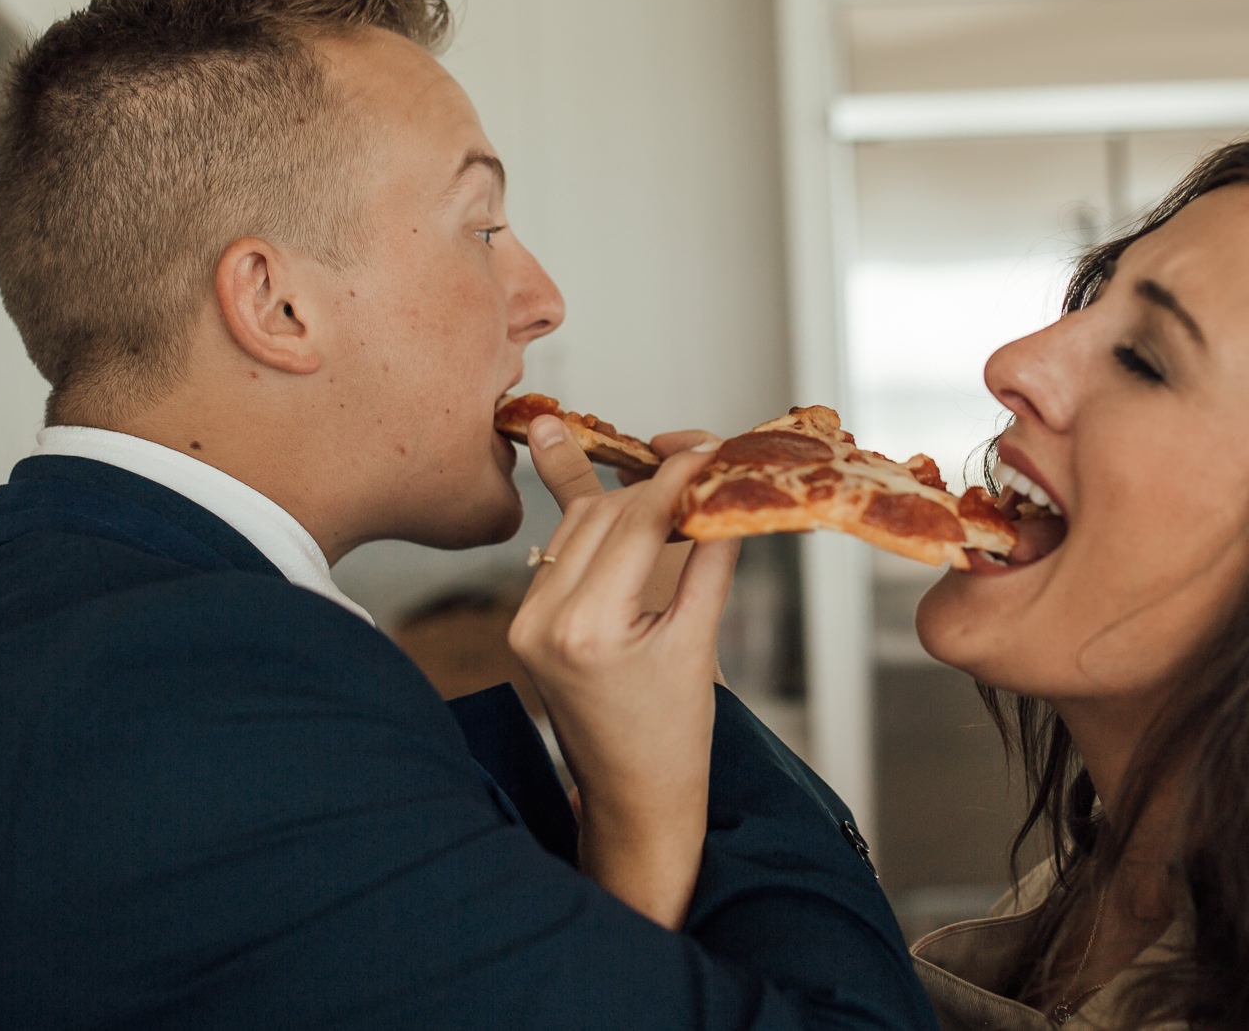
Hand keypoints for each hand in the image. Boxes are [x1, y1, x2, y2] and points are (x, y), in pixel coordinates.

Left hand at [508, 415, 738, 928]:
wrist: (634, 798)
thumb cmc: (675, 736)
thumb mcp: (700, 640)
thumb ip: (709, 557)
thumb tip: (723, 491)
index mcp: (588, 628)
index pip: (637, 519)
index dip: (678, 475)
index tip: (713, 449)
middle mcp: (542, 620)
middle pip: (604, 512)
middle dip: (655, 483)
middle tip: (704, 462)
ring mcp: (525, 622)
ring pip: (578, 523)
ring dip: (626, 499)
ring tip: (673, 481)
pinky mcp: (525, 624)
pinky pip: (562, 552)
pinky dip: (600, 527)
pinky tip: (623, 499)